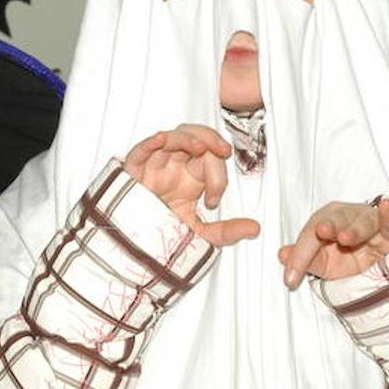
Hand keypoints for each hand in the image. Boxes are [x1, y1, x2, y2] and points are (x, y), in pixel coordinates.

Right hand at [123, 124, 259, 246]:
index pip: (210, 160)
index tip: (214, 199)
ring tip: (198, 148)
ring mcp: (153, 167)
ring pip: (170, 138)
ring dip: (186, 138)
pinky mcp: (133, 174)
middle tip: (222, 151)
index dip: (218, 174)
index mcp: (190, 177)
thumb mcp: (200, 236)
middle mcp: (173, 167)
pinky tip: (162, 139)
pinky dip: (150, 143)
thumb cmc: (163, 237)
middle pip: (194, 137)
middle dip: (211, 140)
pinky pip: (140, 152)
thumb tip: (254, 229)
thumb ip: (227, 232)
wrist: (136, 250)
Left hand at [278, 198, 388, 287]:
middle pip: (336, 220)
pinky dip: (388, 215)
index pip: (311, 234)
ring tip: (345, 238)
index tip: (291, 278)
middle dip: (329, 225)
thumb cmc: (346, 257)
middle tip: (321, 232)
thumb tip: (282, 255)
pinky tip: (385, 206)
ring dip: (354, 228)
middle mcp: (348, 216)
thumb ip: (303, 260)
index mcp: (327, 220)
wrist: (377, 267)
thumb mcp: (323, 264)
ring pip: (363, 222)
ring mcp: (370, 222)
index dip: (300, 254)